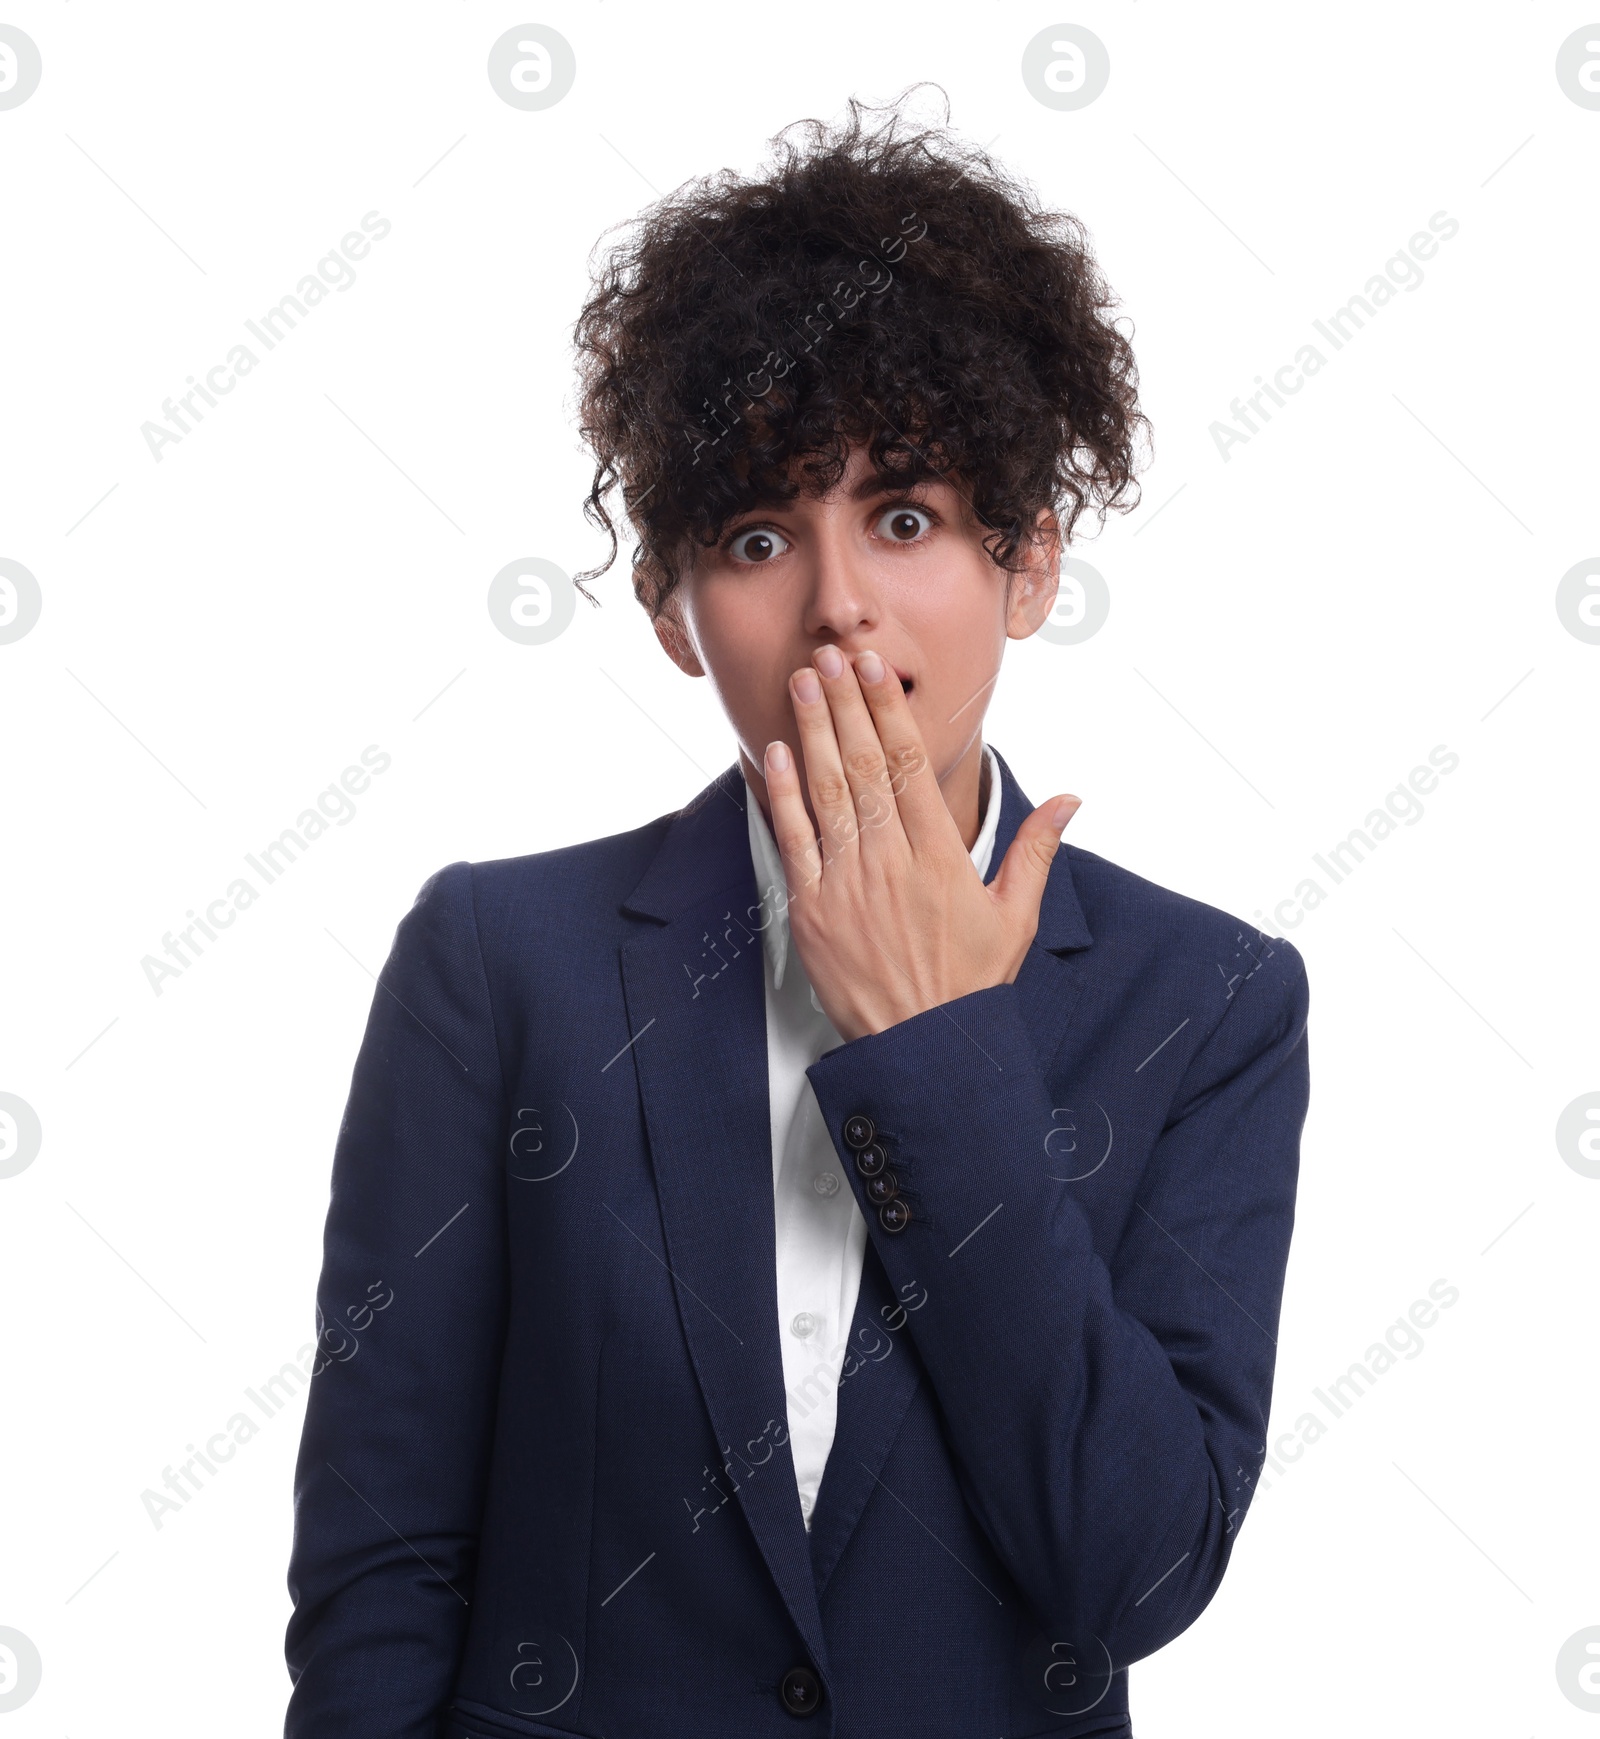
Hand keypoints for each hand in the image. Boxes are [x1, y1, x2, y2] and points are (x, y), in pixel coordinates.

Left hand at [762, 645, 1080, 1041]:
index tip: (875, 669)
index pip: (910, 764)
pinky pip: (794, 839)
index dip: (889, 709)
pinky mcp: (812, 908)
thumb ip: (1037, 850)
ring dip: (813, 731)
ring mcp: (847, 883)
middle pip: (864, 764)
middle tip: (830, 656)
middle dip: (845, 704)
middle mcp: (891, 860)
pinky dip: (783, 794)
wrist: (922, 1047)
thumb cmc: (969, 984)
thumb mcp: (1016, 916)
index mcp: (940, 856)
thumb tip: (1071, 799)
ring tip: (802, 683)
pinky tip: (777, 753)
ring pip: (827, 791)